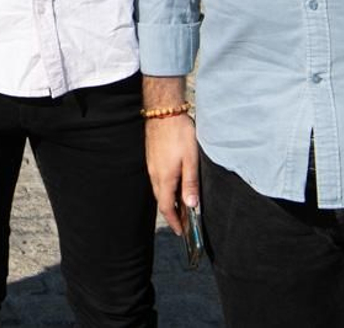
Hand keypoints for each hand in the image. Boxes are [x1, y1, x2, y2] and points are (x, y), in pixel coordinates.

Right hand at [145, 114, 199, 235]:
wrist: (163, 111)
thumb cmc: (179, 133)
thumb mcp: (191, 160)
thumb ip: (190, 184)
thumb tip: (191, 206)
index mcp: (165, 178)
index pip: (167, 207)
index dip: (175, 221)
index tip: (182, 232)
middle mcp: (155, 174)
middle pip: (162, 201)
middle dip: (173, 215)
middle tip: (185, 224)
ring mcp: (152, 166)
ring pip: (160, 191)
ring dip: (170, 202)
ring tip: (183, 208)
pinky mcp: (152, 159)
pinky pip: (158, 181)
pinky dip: (167, 190)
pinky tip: (175, 187)